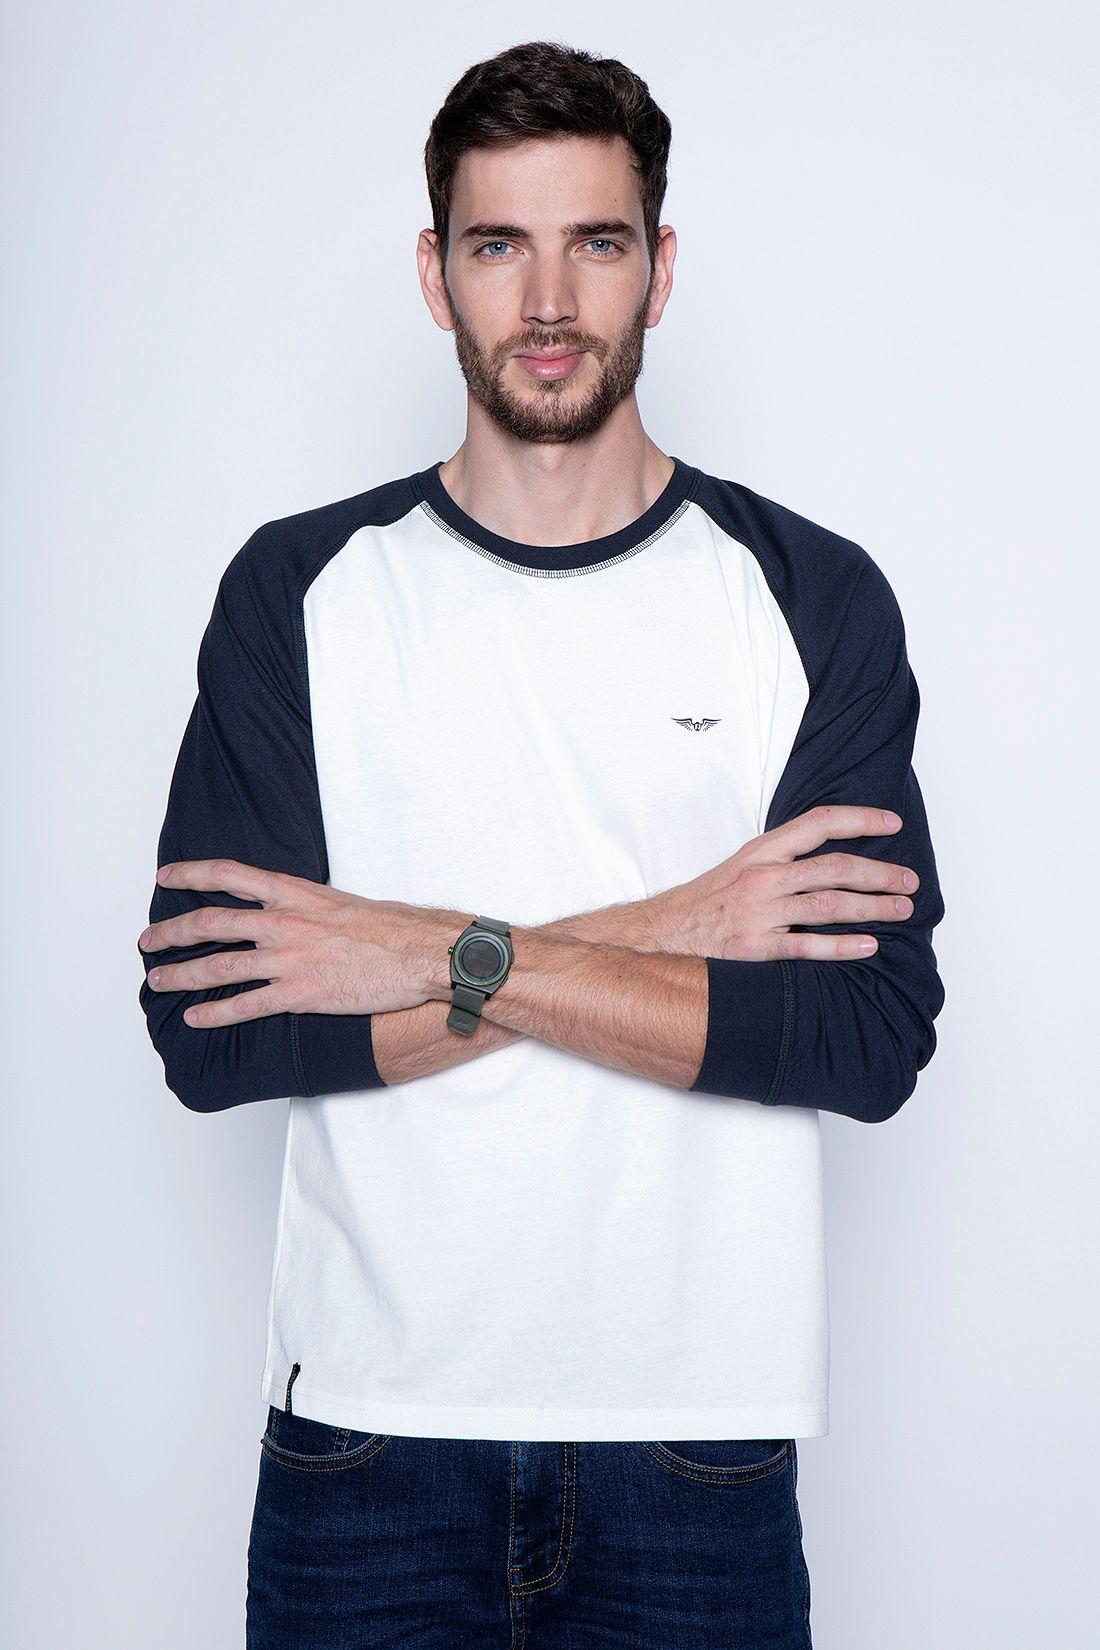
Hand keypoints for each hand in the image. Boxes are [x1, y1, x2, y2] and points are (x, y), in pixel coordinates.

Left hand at [139, 859, 461, 1026]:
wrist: (419, 953)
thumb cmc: (391, 928)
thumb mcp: (339, 901)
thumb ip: (305, 906)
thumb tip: (287, 912)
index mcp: (294, 893)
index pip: (228, 875)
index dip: (191, 873)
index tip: (167, 876)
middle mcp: (283, 922)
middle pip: (209, 922)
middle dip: (170, 933)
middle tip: (148, 942)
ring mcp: (288, 959)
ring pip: (217, 966)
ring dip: (180, 975)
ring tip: (157, 981)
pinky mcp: (299, 993)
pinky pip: (245, 1005)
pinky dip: (214, 1013)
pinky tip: (195, 1018)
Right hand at [645, 805, 918, 961]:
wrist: (659, 935)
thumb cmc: (703, 904)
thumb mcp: (739, 868)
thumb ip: (779, 861)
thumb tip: (826, 859)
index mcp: (761, 852)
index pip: (818, 823)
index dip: (860, 819)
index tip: (892, 823)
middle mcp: (763, 877)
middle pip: (835, 866)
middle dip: (879, 872)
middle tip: (909, 881)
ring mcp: (759, 912)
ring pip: (829, 903)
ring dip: (872, 907)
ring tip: (901, 910)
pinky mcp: (754, 947)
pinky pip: (807, 944)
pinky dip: (841, 945)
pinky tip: (867, 946)